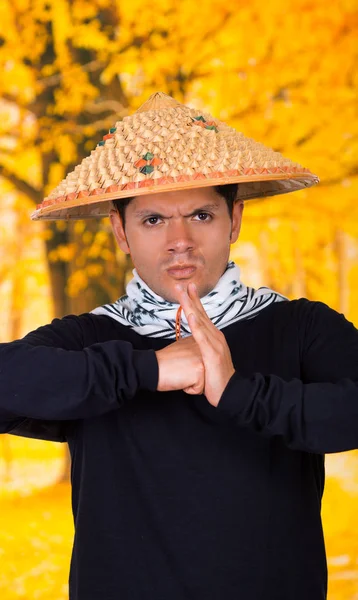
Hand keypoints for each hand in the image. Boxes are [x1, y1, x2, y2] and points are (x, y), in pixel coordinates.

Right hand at [155, 336, 204, 394]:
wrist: (152, 368)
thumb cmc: (164, 362)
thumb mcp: (182, 349)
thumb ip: (193, 351)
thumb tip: (199, 359)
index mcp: (199, 343)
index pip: (206, 365)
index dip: (192, 370)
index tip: (181, 365)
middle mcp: (203, 349)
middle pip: (207, 374)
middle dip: (194, 376)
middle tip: (180, 369)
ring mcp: (202, 359)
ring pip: (204, 382)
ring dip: (192, 383)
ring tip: (180, 373)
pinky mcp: (200, 370)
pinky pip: (199, 389)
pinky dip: (188, 388)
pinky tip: (180, 379)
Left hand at [176, 283, 234, 406]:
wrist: (229, 392)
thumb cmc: (216, 376)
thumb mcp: (207, 358)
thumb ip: (200, 347)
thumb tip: (191, 341)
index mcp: (213, 337)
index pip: (202, 315)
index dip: (194, 301)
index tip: (187, 287)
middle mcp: (216, 337)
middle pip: (201, 314)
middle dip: (191, 298)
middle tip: (182, 284)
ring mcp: (215, 344)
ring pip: (200, 322)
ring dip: (191, 306)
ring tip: (184, 294)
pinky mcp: (212, 354)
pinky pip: (202, 338)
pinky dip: (197, 325)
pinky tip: (191, 315)